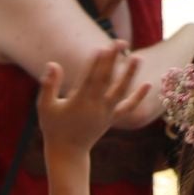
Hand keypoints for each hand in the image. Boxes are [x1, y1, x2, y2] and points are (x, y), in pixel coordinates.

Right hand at [37, 43, 148, 157]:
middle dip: (113, 61)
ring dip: (130, 75)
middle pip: (106, 80)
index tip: (102, 48)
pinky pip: (128, 107)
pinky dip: (138, 97)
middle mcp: (95, 107)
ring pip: (120, 92)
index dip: (95, 64)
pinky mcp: (112, 118)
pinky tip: (148, 84)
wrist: (68, 152)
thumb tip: (52, 64)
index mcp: (78, 103)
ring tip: (138, 57)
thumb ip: (49, 85)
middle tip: (120, 42)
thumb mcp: (45, 107)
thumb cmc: (53, 127)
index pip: (89, 79)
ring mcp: (106, 113)